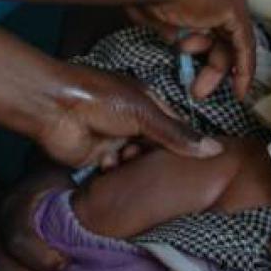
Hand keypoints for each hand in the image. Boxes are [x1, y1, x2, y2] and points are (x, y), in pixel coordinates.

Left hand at [35, 61, 222, 169]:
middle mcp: (134, 122)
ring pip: (136, 162)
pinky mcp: (98, 157)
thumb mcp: (145, 114)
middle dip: (157, 159)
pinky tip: (110, 164)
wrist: (55, 108)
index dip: (186, 145)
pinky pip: (115, 172)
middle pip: (156, 149)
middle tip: (159, 167)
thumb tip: (215, 151)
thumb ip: (178, 135)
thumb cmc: (101, 98)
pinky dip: (115, 172)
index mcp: (148, 103)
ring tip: (128, 157)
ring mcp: (116, 139)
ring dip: (134, 165)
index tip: (199, 165)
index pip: (176, 128)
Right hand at [127, 0, 254, 98]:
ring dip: (215, 72)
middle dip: (211, 69)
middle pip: (224, 40)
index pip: (216, 29)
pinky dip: (243, 69)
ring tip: (197, 88)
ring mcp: (231, 1)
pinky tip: (239, 91)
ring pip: (232, 46)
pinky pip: (244, 47)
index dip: (210, 53)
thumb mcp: (160, 18)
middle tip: (197, 92)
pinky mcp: (235, 11)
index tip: (201, 76)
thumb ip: (171, 30)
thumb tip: (176, 41)